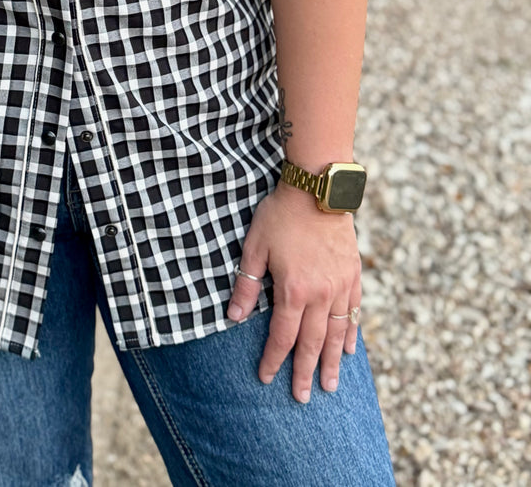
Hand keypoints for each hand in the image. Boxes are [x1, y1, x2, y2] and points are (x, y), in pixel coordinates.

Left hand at [226, 182, 361, 403]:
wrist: (318, 188)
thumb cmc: (281, 215)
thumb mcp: (255, 246)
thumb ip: (247, 285)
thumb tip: (234, 318)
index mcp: (294, 290)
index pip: (282, 336)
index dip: (273, 359)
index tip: (265, 377)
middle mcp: (321, 295)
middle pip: (312, 343)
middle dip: (305, 372)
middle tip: (302, 399)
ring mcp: (341, 287)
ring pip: (337, 334)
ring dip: (331, 362)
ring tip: (328, 386)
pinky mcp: (353, 275)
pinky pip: (353, 313)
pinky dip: (350, 335)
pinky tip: (347, 350)